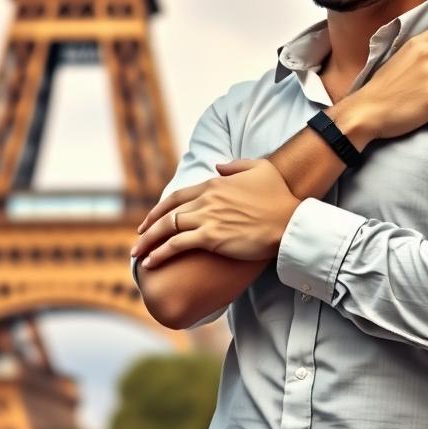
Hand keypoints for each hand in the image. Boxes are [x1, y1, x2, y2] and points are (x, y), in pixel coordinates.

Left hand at [130, 159, 298, 268]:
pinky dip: (160, 253)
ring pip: (168, 228)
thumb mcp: (260, 168)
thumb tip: (217, 166)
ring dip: (148, 241)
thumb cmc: (279, 196)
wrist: (289, 221)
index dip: (160, 208)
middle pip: (168, 212)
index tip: (150, 219)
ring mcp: (208, 217)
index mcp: (214, 184)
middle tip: (138, 238)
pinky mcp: (212, 237)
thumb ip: (236, 165)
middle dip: (149, 226)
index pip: (178, 196)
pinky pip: (177, 244)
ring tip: (137, 255)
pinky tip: (150, 263)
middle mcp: (206, 199)